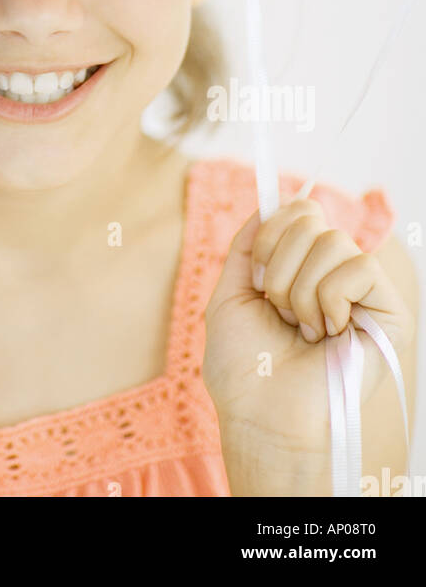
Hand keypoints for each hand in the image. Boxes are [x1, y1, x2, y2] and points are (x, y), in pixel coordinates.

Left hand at [201, 195, 413, 491]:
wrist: (262, 417)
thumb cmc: (245, 367)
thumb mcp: (231, 293)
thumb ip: (246, 245)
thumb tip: (267, 205)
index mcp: (302, 268)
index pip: (300, 209)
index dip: (271, 232)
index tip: (256, 275)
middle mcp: (336, 274)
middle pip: (312, 218)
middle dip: (279, 266)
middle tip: (280, 312)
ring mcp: (364, 293)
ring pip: (333, 242)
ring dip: (300, 291)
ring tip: (303, 329)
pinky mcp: (390, 314)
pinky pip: (360, 268)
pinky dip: (330, 300)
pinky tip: (328, 333)